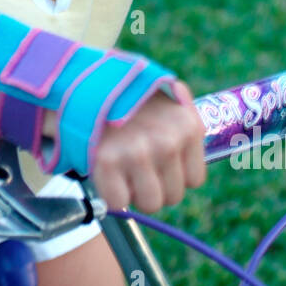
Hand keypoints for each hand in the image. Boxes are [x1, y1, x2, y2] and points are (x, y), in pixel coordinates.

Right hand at [89, 80, 206, 212]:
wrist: (86, 82)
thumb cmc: (129, 96)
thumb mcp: (169, 98)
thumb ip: (186, 122)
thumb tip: (198, 156)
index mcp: (188, 127)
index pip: (194, 179)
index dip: (174, 175)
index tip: (158, 164)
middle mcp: (168, 142)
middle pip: (173, 196)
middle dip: (155, 186)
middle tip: (138, 167)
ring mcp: (138, 154)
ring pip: (150, 203)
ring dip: (135, 193)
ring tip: (124, 171)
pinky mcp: (108, 162)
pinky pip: (118, 201)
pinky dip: (111, 194)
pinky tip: (108, 174)